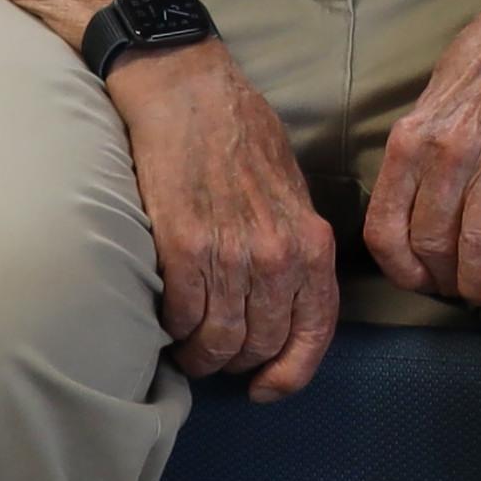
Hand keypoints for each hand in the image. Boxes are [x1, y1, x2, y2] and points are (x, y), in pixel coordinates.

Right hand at [116, 46, 341, 398]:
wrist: (187, 92)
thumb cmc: (240, 135)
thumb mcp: (291, 191)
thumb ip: (294, 248)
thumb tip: (286, 302)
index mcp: (311, 242)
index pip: (314, 332)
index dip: (291, 373)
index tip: (267, 388)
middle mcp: (276, 256)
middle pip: (259, 345)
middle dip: (237, 362)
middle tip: (216, 354)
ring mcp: (229, 255)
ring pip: (217, 342)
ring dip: (199, 354)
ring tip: (186, 345)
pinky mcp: (181, 249)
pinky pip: (179, 318)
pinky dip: (171, 329)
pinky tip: (165, 317)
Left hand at [360, 0, 480, 312]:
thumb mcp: (429, 99)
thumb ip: (415, 155)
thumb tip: (407, 214)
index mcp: (411, 137)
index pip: (386, 228)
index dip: (400, 269)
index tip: (418, 279)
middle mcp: (447, 150)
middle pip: (433, 245)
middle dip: (444, 280)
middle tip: (457, 287)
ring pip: (477, 246)